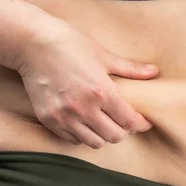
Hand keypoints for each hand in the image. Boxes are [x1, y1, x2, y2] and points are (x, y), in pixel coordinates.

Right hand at [13, 17, 158, 147]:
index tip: (144, 121)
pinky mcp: (48, 120)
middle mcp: (83, 109)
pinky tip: (85, 122)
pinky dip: (83, 135)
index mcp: (101, 92)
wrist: (32, 43)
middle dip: (124, 130)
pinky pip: (72, 139)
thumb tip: (154, 72)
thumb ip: (130, 68)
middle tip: (124, 120)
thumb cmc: (70, 44)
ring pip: (94, 142)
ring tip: (105, 122)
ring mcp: (64, 117)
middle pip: (114, 136)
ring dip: (103, 135)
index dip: (141, 124)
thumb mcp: (103, 55)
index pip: (129, 121)